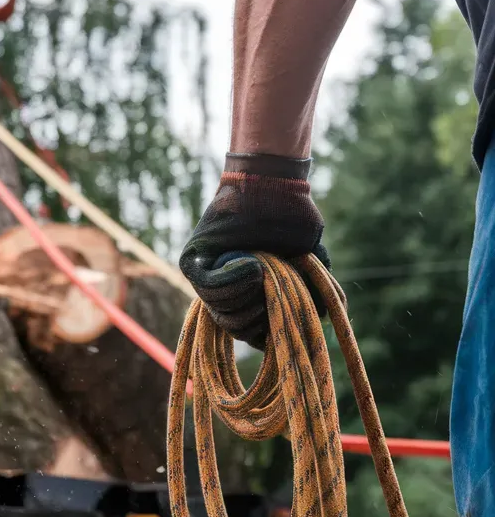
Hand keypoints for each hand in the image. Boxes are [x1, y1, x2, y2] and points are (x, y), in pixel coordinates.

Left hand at [178, 153, 329, 349]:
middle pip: (234, 326)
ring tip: (265, 270)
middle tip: (275, 292)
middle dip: (260, 317)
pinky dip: (233, 281)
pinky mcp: (194, 260)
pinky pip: (207, 286)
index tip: (286, 315)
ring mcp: (206, 275)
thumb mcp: (308, 258)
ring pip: (221, 309)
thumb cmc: (291, 219)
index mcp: (249, 294)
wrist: (271, 183)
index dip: (269, 332)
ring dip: (249, 296)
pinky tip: (253, 266)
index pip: (251, 332)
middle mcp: (224, 288)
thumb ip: (311, 289)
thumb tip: (322, 319)